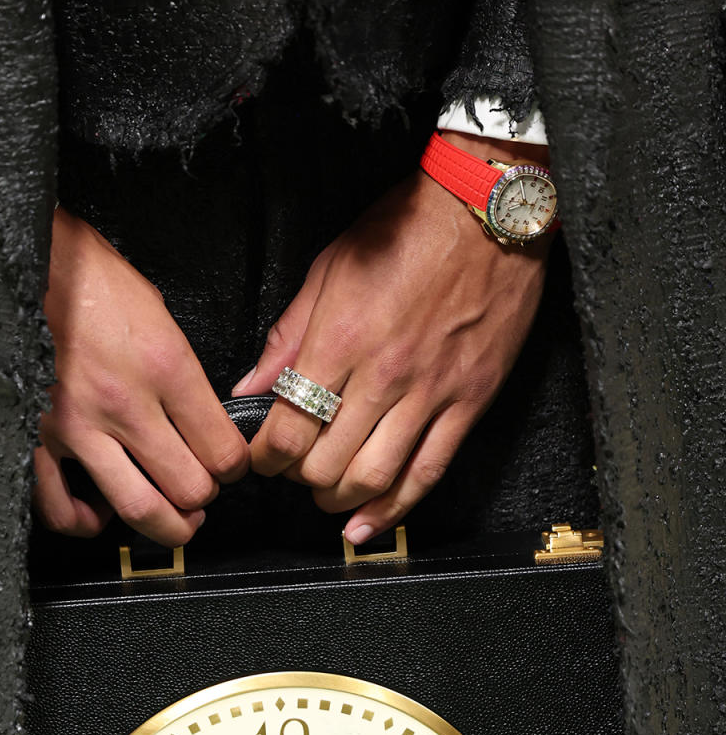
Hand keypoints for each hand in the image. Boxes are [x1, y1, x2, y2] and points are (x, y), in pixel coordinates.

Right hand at [34, 206, 248, 545]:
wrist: (23, 258)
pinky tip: (100, 514)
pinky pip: (62, 507)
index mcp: (164, 366)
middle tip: (202, 493)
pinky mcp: (35, 437)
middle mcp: (125, 403)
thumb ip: (182, 376)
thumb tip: (202, 422)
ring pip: (139, 508)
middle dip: (204, 500)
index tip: (229, 467)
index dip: (234, 468)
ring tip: (171, 520)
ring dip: (165, 525)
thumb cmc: (89, 278)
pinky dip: (87, 523)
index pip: (222, 449)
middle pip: (189, 488)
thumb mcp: (159, 315)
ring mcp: (77, 426)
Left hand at [234, 133, 552, 543]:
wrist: (485, 208)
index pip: (288, 428)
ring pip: (374, 477)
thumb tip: (249, 387)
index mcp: (341, 339)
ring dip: (340, 501)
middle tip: (293, 472)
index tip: (260, 457)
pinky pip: (428, 472)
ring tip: (326, 497)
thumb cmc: (407, 230)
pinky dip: (394, 510)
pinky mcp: (468, 401)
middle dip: (299, 480)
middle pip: (326, 463)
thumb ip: (288, 336)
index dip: (265, 457)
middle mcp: (383, 374)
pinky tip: (368, 526)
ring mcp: (429, 392)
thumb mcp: (329, 268)